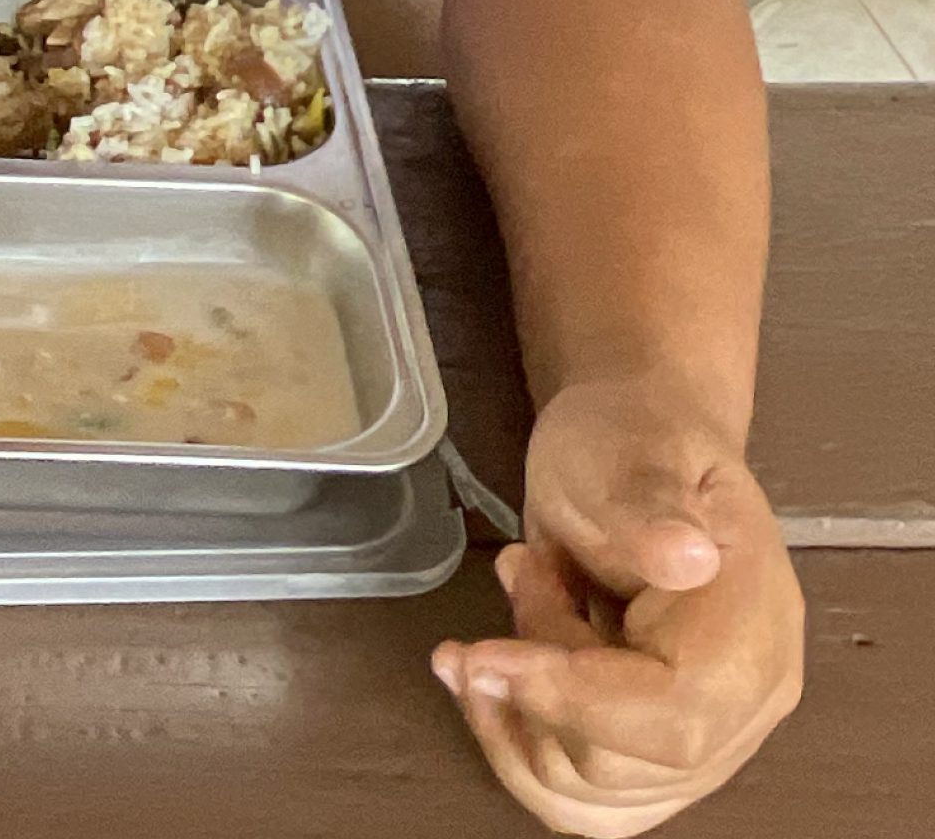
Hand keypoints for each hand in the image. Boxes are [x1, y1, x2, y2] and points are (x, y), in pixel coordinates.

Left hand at [432, 378, 803, 833]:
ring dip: (516, 717)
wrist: (637, 447)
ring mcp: (706, 739)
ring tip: (518, 601)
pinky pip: (584, 801)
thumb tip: (687, 556)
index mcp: (756, 625)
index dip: (573, 699)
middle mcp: (746, 702)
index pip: (675, 713)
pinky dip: (519, 748)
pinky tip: (494, 674)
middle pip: (626, 765)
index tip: (485, 658)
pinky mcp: (656, 755)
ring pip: (595, 798)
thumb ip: (650, 508)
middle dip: (534, 685)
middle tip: (519, 575)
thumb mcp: (631, 450)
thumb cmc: (632, 440)